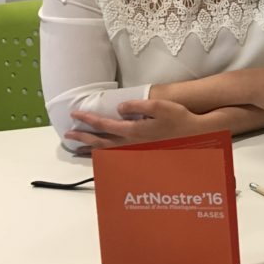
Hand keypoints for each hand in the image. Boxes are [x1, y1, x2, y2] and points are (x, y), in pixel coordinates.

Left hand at [66, 99, 203, 153]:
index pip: (104, 124)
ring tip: (75, 149)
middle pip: (100, 141)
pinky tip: (98, 156)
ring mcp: (135, 152)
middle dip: (82, 137)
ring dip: (89, 150)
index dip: (88, 119)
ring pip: (106, 152)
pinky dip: (103, 157)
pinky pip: (115, 158)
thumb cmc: (179, 119)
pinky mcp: (140, 155)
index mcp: (133, 131)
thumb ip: (138, 106)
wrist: (196, 136)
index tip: (75, 114)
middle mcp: (131, 144)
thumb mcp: (160, 106)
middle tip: (68, 134)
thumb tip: (119, 107)